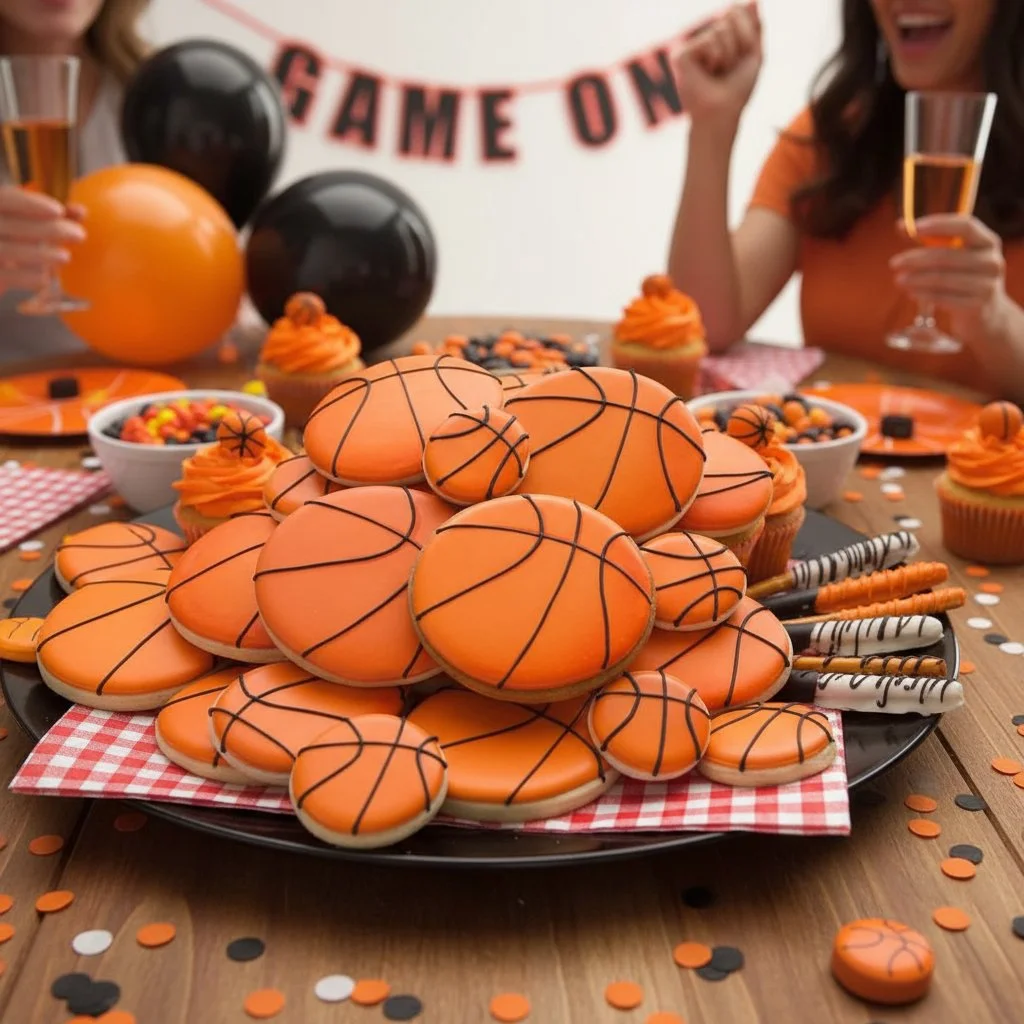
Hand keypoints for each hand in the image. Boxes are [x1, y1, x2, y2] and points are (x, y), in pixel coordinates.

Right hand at [0, 185, 85, 296]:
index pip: (7, 199)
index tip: (59, 211)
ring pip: (7, 251)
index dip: (31, 204)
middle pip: (13, 225)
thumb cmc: (16, 241)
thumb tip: (81, 211)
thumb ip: (54, 217)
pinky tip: (45, 279)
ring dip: (40, 254)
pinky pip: (5, 276)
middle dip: (50, 230)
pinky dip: (26, 278)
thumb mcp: (33, 225)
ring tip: (65, 257)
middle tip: (80, 235)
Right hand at [674, 3, 761, 126]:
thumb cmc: (737, 89)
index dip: (748, 34)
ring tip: (719, 73)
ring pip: (720, 29)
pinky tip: (707, 73)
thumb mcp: (753, 54)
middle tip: (730, 68)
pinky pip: (709, 40)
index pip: (737, 11)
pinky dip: (716, 57)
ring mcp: (690, 47)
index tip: (743, 57)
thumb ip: (754, 26)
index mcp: (719, 39)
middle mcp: (703, 40)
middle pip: (730, 16)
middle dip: (740, 42)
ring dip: (729, 54)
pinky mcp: (680, 55)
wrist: (723, 112)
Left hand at [890, 215, 1005, 324]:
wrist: (985, 312)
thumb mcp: (955, 255)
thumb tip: (901, 225)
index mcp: (988, 242)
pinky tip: (911, 293)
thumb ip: (931, 240)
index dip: (938, 224)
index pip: (965, 226)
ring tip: (899, 280)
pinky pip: (943, 298)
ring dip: (915, 279)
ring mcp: (987, 285)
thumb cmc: (963, 276)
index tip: (912, 228)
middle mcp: (992, 261)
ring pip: (942, 279)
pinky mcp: (976, 306)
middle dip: (915, 259)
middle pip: (946, 256)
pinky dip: (924, 294)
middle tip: (894, 263)